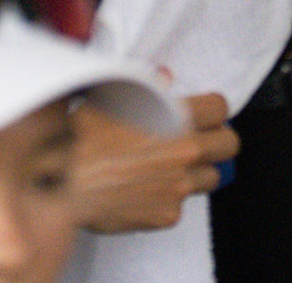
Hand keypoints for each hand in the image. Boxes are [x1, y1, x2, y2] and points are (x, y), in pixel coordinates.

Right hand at [71, 92, 240, 232]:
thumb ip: (148, 87)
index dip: (212, 109)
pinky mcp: (167, 214)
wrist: (62, 182)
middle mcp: (186, 152)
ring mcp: (179, 187)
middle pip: (229, 144)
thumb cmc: (83, 136)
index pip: (221, 108)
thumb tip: (165, 77)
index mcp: (178, 118)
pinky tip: (144, 190)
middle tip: (199, 140)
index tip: (204, 113)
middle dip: (216, 140)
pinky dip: (167, 198)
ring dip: (197, 171)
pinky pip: (180, 205)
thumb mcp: (113, 97)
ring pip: (212, 177)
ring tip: (172, 168)